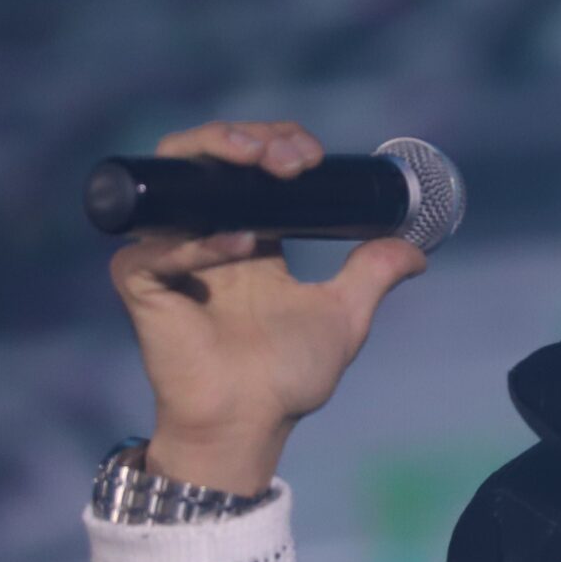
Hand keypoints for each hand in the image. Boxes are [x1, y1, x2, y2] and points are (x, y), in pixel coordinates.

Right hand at [107, 120, 428, 493]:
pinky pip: (155, 249)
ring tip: (264, 165)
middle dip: (248, 138)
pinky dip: (195, 241)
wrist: (253, 423)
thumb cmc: (288, 377)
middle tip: (292, 156)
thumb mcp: (344, 316)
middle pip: (205, 155)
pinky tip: (239, 244)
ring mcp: (167, 256)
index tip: (313, 155)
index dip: (276, 142)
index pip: (249, 164)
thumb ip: (373, 276)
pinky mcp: (141, 285)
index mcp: (248, 235)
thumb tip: (418, 250)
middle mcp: (204, 236)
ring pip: (171, 180)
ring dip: (215, 157)